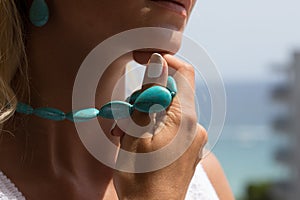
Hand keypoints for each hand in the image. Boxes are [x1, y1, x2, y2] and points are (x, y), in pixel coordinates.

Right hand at [112, 53, 207, 199]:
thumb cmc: (140, 180)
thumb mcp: (135, 135)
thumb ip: (148, 97)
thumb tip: (159, 62)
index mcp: (185, 120)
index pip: (183, 73)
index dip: (163, 62)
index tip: (142, 61)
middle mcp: (195, 127)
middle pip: (172, 93)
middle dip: (145, 97)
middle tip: (122, 115)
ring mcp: (194, 139)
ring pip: (169, 110)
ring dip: (146, 114)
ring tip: (124, 133)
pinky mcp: (188, 148)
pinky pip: (172, 126)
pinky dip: (154, 126)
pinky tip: (137, 140)